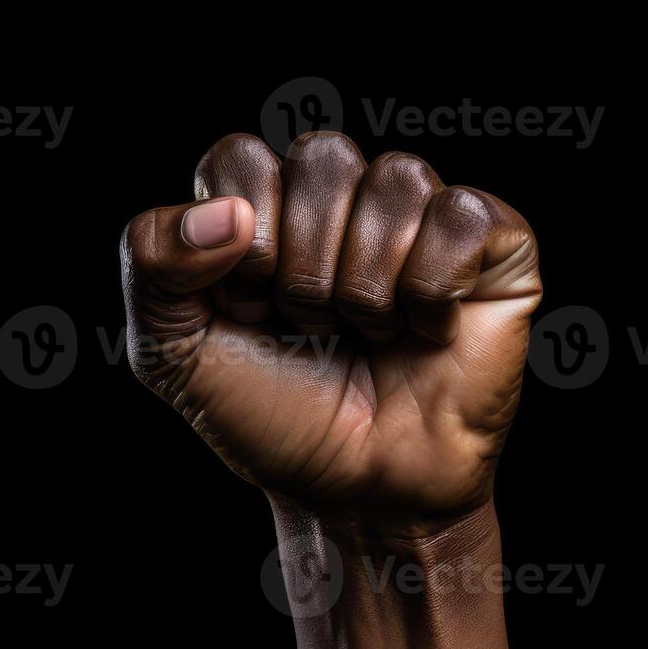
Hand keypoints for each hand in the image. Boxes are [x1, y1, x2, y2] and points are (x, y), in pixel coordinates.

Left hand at [120, 132, 541, 529]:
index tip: (251, 312)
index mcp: (269, 205)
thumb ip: (151, 261)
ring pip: (396, 180)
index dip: (243, 245)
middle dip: (305, 268)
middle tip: (315, 328)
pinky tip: (426, 330)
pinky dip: (433, 288)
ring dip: (368, 286)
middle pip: (322, 158)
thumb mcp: (172, 351)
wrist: (359, 491)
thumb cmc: (275, 418)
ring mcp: (423, 215)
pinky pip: (461, 214)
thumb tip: (227, 214)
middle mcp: (347, 196)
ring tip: (369, 334)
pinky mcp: (495, 243)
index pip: (241, 157)